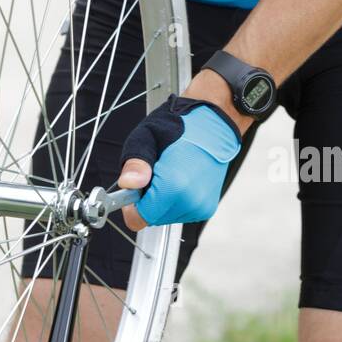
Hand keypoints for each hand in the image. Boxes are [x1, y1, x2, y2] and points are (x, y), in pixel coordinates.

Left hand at [118, 96, 241, 231]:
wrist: (214, 123)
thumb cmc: (181, 125)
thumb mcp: (147, 136)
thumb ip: (135, 163)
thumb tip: (128, 184)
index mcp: (174, 186)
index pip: (139, 219)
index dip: (131, 206)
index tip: (133, 189)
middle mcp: (191, 201)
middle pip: (152, 218)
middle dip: (147, 200)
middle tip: (153, 173)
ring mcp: (201, 206)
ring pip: (166, 216)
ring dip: (161, 201)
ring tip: (169, 173)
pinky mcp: (207, 208)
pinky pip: (179, 212)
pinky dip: (174, 200)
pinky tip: (180, 179)